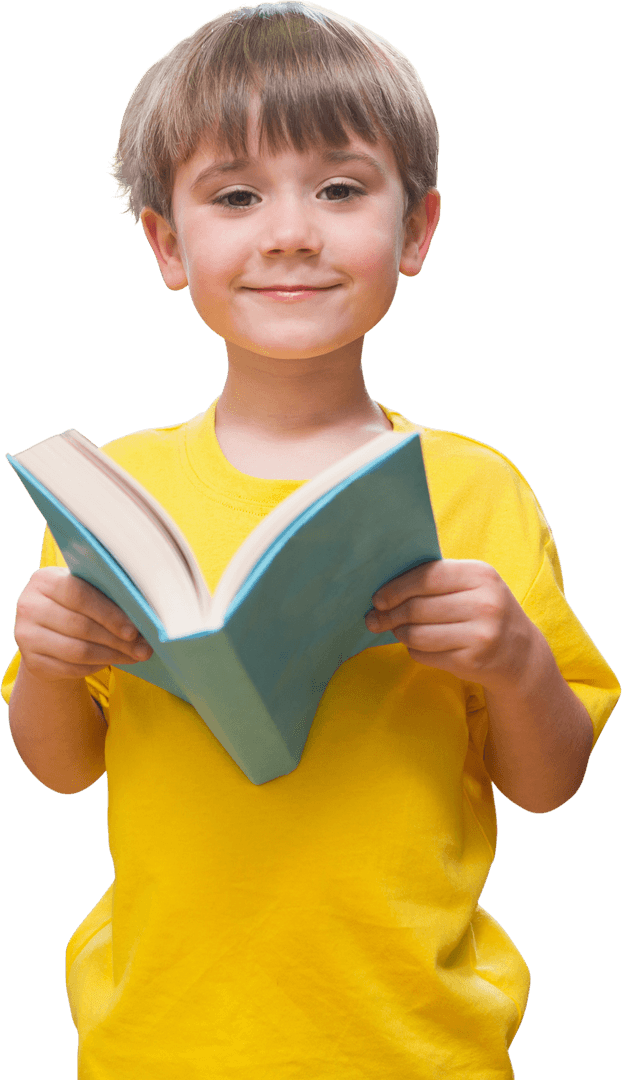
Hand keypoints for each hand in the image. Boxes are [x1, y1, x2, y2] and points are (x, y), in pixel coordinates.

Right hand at [14, 566, 152, 682]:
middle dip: (116, 639)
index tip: (134, 629)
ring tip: (134, 656)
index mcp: (44, 580)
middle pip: (80, 626)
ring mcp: (25, 636)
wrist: (45, 633)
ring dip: (111, 655)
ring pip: (77, 651)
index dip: (109, 614)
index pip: (80, 595)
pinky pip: (71, 668)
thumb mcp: (84, 592)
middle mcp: (28, 606)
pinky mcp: (31, 661)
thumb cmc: (75, 606)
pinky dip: (96, 667)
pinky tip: (113, 662)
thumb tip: (143, 614)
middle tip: (143, 648)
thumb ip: (106, 595)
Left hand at [365, 559, 537, 690]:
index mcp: (481, 575)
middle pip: (417, 608)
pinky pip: (425, 655)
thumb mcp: (473, 586)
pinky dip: (414, 650)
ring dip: (399, 633)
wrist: (520, 654)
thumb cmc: (485, 612)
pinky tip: (420, 646)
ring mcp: (480, 635)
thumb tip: (384, 590)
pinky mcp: (471, 661)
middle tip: (374, 619)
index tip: (377, 598)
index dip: (396, 588)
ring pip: (417, 634)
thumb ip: (437, 579)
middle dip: (389, 615)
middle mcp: (484, 604)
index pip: (427, 577)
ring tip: (397, 631)